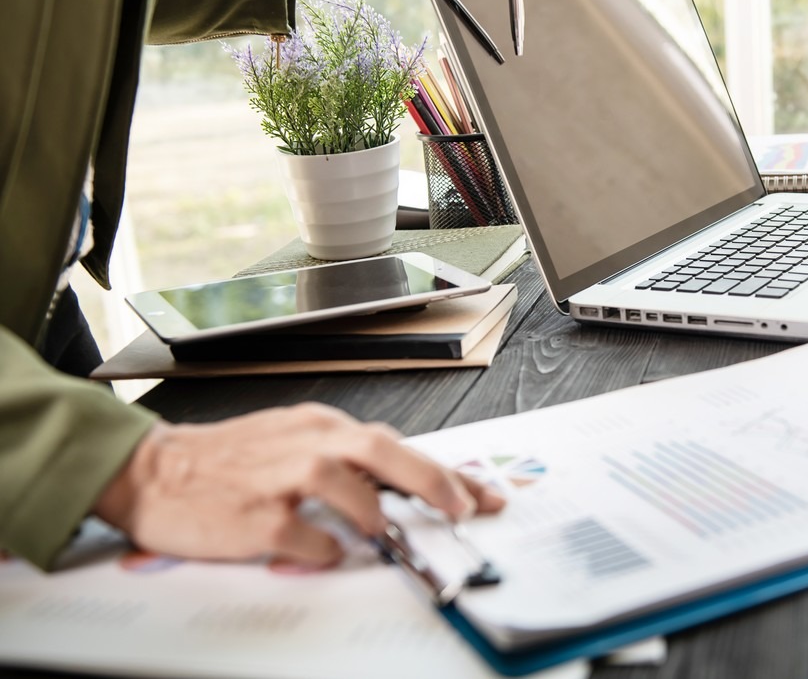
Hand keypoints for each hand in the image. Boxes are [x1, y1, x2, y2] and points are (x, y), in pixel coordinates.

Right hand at [93, 403, 504, 565]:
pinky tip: (325, 553)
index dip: (446, 473)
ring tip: (384, 534)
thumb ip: (347, 462)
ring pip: (344, 483)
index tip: (482, 495)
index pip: (396, 446)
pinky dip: (322, 549)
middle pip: (381, 449)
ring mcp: (278, 478)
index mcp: (320, 426)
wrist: (154, 471)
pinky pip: (302, 535)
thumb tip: (404, 490)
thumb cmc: (228, 461)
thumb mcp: (294, 443)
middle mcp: (305, 443)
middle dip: (432, 480)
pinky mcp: (253, 516)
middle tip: (463, 509)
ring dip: (374, 513)